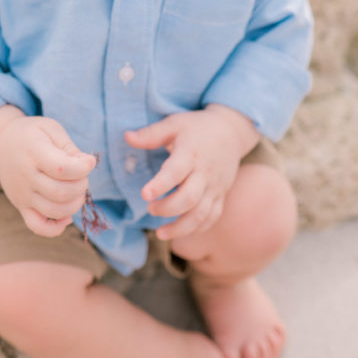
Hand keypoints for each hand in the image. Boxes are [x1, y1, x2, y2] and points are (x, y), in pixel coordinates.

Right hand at [0, 115, 96, 236]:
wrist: (0, 144)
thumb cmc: (31, 134)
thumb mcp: (50, 129)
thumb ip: (69, 147)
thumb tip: (88, 164)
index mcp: (34, 152)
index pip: (63, 168)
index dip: (84, 167)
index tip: (88, 161)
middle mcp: (26, 176)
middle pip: (61, 192)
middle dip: (81, 185)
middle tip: (82, 175)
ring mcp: (22, 194)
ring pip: (54, 211)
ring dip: (75, 204)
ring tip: (77, 191)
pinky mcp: (21, 206)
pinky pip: (37, 226)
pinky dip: (56, 228)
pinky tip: (66, 216)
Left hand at [125, 105, 257, 240]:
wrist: (231, 131)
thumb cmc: (197, 127)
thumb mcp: (174, 123)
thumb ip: (150, 134)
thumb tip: (126, 137)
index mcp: (191, 153)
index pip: (176, 171)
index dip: (160, 184)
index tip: (144, 194)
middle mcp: (205, 172)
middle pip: (189, 197)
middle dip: (167, 208)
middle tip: (149, 208)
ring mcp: (215, 186)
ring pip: (201, 214)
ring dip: (181, 228)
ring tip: (160, 233)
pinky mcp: (221, 195)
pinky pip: (212, 217)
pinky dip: (197, 228)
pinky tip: (179, 231)